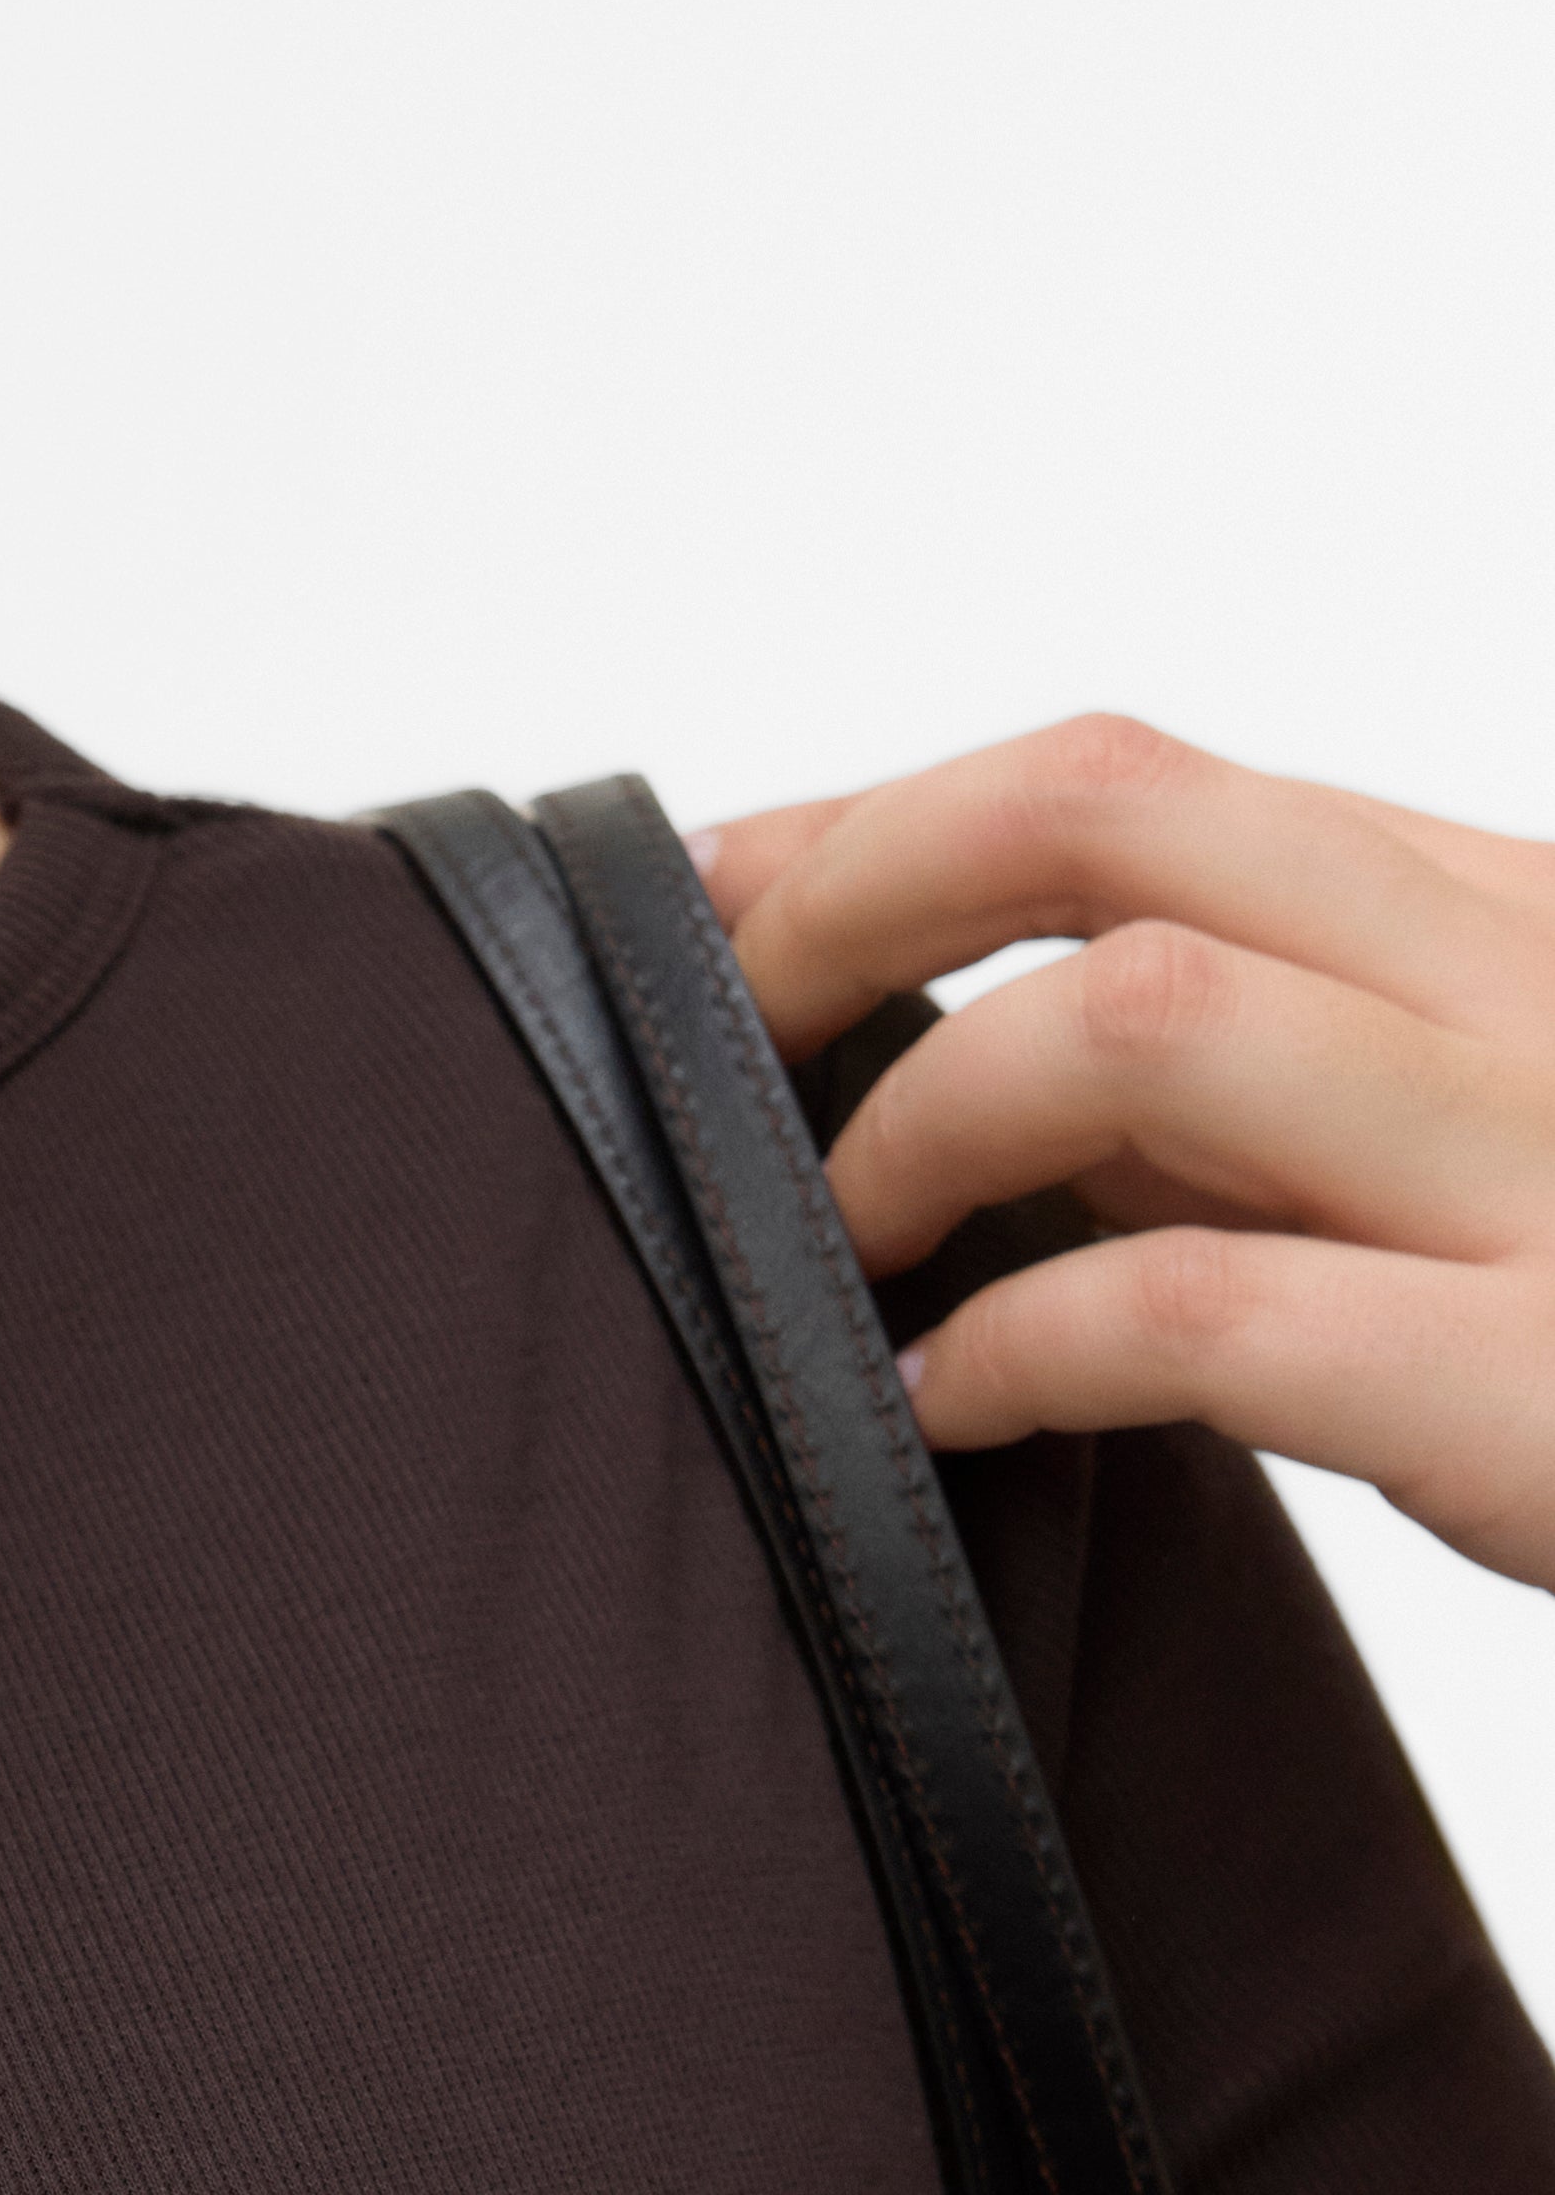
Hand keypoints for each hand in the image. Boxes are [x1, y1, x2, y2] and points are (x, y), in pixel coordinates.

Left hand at [691, 716, 1554, 1592]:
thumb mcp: (1507, 1156)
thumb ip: (1294, 1101)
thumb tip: (994, 1076)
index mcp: (1521, 921)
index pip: (1145, 787)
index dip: (885, 824)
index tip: (727, 898)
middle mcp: (1541, 991)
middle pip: (1105, 814)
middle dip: (848, 893)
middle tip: (722, 1040)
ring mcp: (1554, 1169)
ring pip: (1128, 1020)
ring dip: (916, 1121)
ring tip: (842, 1241)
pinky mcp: (1543, 1377)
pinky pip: (1195, 1303)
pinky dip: (1014, 1346)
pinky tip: (948, 1408)